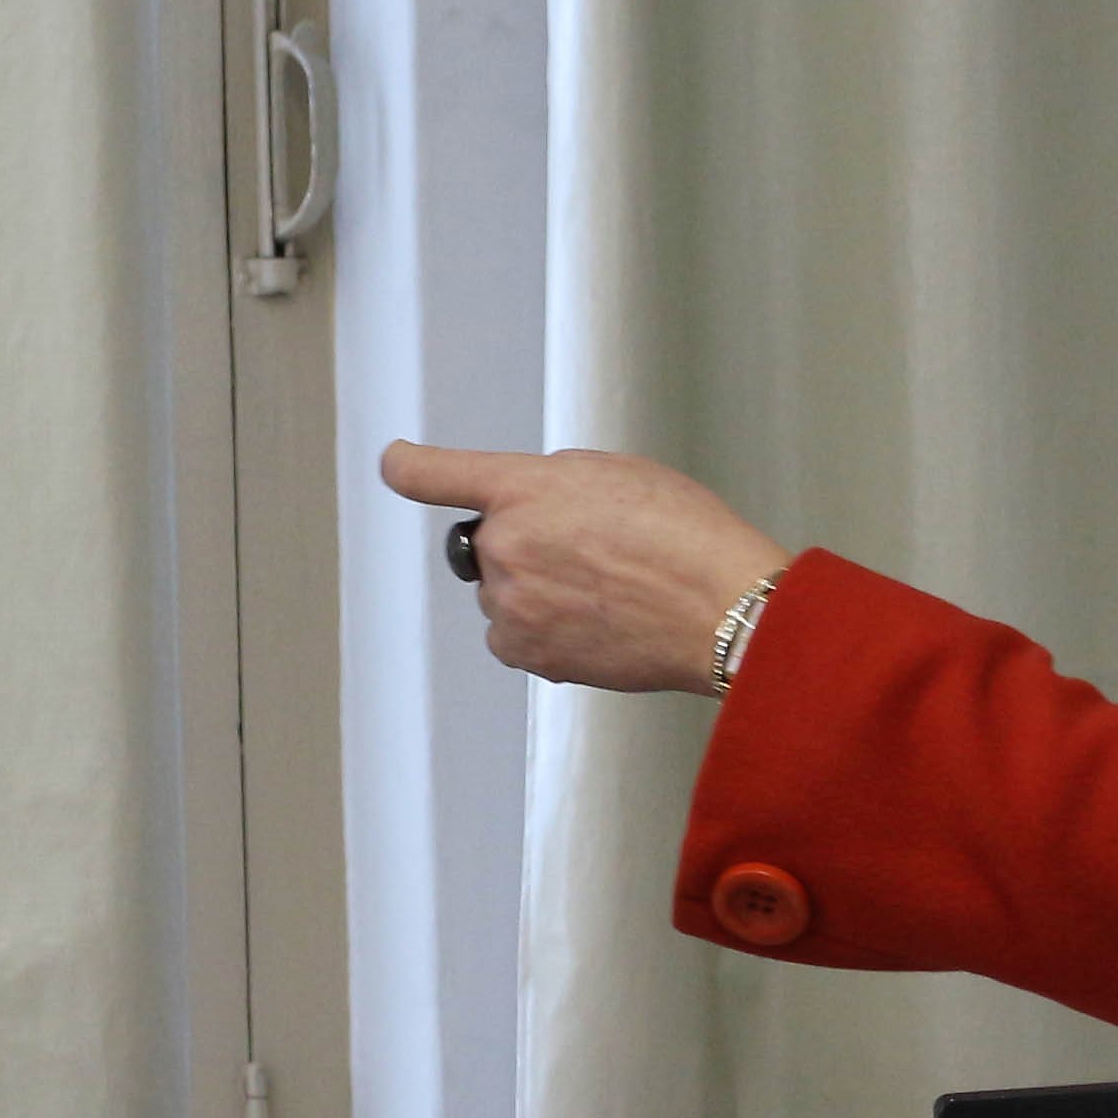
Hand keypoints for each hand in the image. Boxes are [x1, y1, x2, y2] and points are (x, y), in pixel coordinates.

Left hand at [380, 442, 787, 694]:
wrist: (720, 610)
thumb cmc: (686, 539)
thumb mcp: (618, 472)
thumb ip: (556, 481)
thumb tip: (537, 504)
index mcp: (524, 489)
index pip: (435, 474)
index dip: (410, 466)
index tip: (397, 463)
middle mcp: (505, 546)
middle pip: (489, 545)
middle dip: (526, 544)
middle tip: (593, 552)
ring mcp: (512, 605)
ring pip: (504, 594)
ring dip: (537, 590)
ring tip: (606, 590)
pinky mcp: (527, 654)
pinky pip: (514, 637)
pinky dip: (543, 632)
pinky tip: (595, 622)